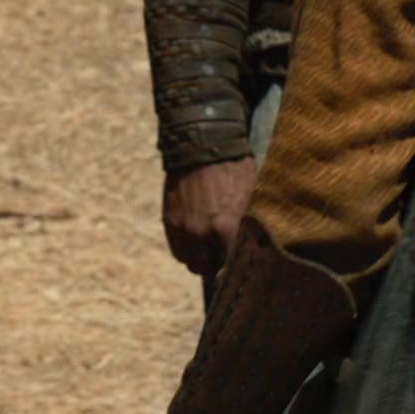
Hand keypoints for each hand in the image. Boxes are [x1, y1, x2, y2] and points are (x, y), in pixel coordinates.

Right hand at [163, 156, 257, 275]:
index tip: (231, 269)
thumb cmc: (230, 165)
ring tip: (203, 247)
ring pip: (185, 258)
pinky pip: (174, 244)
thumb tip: (240, 237)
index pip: (225, 265)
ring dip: (194, 256)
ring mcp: (180, 227)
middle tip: (217, 257)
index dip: (229, 268)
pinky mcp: (168, 218)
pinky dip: (183, 245)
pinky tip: (191, 236)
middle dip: (211, 265)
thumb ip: (240, 221)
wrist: (198, 144)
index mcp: (224, 229)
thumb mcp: (246, 193)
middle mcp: (199, 233)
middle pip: (202, 267)